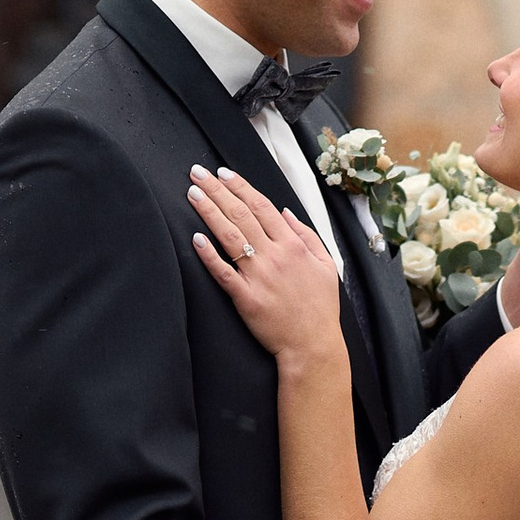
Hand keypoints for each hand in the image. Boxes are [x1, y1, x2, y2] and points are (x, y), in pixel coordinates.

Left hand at [189, 167, 342, 366]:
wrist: (313, 346)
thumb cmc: (320, 309)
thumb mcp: (326, 265)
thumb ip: (307, 235)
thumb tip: (286, 213)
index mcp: (293, 245)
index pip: (262, 206)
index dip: (240, 186)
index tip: (223, 173)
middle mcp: (275, 256)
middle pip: (241, 214)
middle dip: (217, 190)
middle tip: (197, 173)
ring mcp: (259, 276)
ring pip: (229, 236)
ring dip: (209, 212)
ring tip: (193, 194)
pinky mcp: (245, 298)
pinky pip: (223, 272)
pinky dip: (208, 255)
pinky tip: (195, 237)